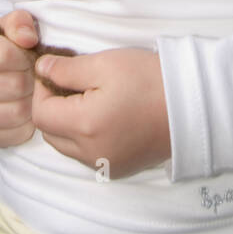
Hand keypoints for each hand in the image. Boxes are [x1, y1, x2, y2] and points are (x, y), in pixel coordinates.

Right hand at [0, 10, 39, 146]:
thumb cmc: (5, 46)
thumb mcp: (10, 25)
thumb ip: (20, 22)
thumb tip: (28, 38)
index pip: (4, 55)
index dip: (26, 55)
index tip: (29, 55)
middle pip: (15, 85)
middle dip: (31, 79)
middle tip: (32, 75)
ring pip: (18, 111)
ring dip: (32, 102)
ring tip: (29, 91)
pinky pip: (17, 133)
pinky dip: (27, 123)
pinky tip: (24, 108)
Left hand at [30, 47, 171, 179]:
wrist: (192, 104)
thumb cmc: (148, 79)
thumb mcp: (105, 64)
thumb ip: (67, 69)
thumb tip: (41, 70)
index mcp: (84, 127)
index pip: (40, 114)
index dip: (42, 91)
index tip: (56, 74)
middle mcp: (90, 154)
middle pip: (51, 134)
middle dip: (52, 109)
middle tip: (71, 84)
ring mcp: (105, 165)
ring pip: (67, 148)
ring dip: (67, 125)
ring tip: (88, 100)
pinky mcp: (119, 169)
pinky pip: (87, 156)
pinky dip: (85, 139)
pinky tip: (103, 118)